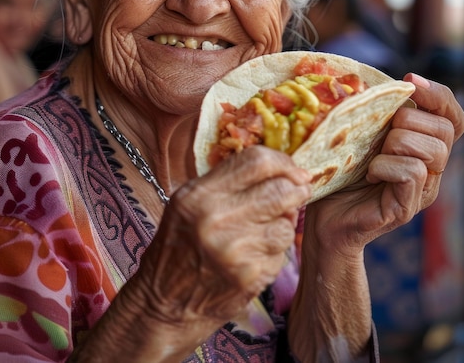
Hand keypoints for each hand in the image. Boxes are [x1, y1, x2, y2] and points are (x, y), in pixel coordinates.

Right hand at [136, 146, 310, 328]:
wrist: (165, 302)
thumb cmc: (180, 245)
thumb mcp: (189, 202)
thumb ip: (229, 181)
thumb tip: (284, 172)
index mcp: (199, 195)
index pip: (256, 161)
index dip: (282, 161)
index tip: (292, 169)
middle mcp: (217, 219)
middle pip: (281, 189)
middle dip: (296, 189)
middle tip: (298, 192)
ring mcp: (236, 250)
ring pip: (288, 224)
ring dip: (285, 223)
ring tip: (265, 228)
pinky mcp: (251, 276)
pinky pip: (282, 253)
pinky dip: (275, 251)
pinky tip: (255, 254)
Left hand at [302, 72, 463, 255]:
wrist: (321, 217)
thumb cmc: (337, 170)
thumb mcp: (358, 133)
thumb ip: (375, 112)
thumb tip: (374, 82)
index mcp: (423, 147)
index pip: (453, 117)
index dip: (439, 95)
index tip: (409, 81)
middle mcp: (431, 170)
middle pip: (444, 130)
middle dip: (408, 119)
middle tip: (380, 133)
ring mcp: (421, 191)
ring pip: (433, 151)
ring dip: (397, 143)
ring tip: (372, 155)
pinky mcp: (405, 207)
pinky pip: (413, 172)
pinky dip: (386, 165)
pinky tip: (368, 172)